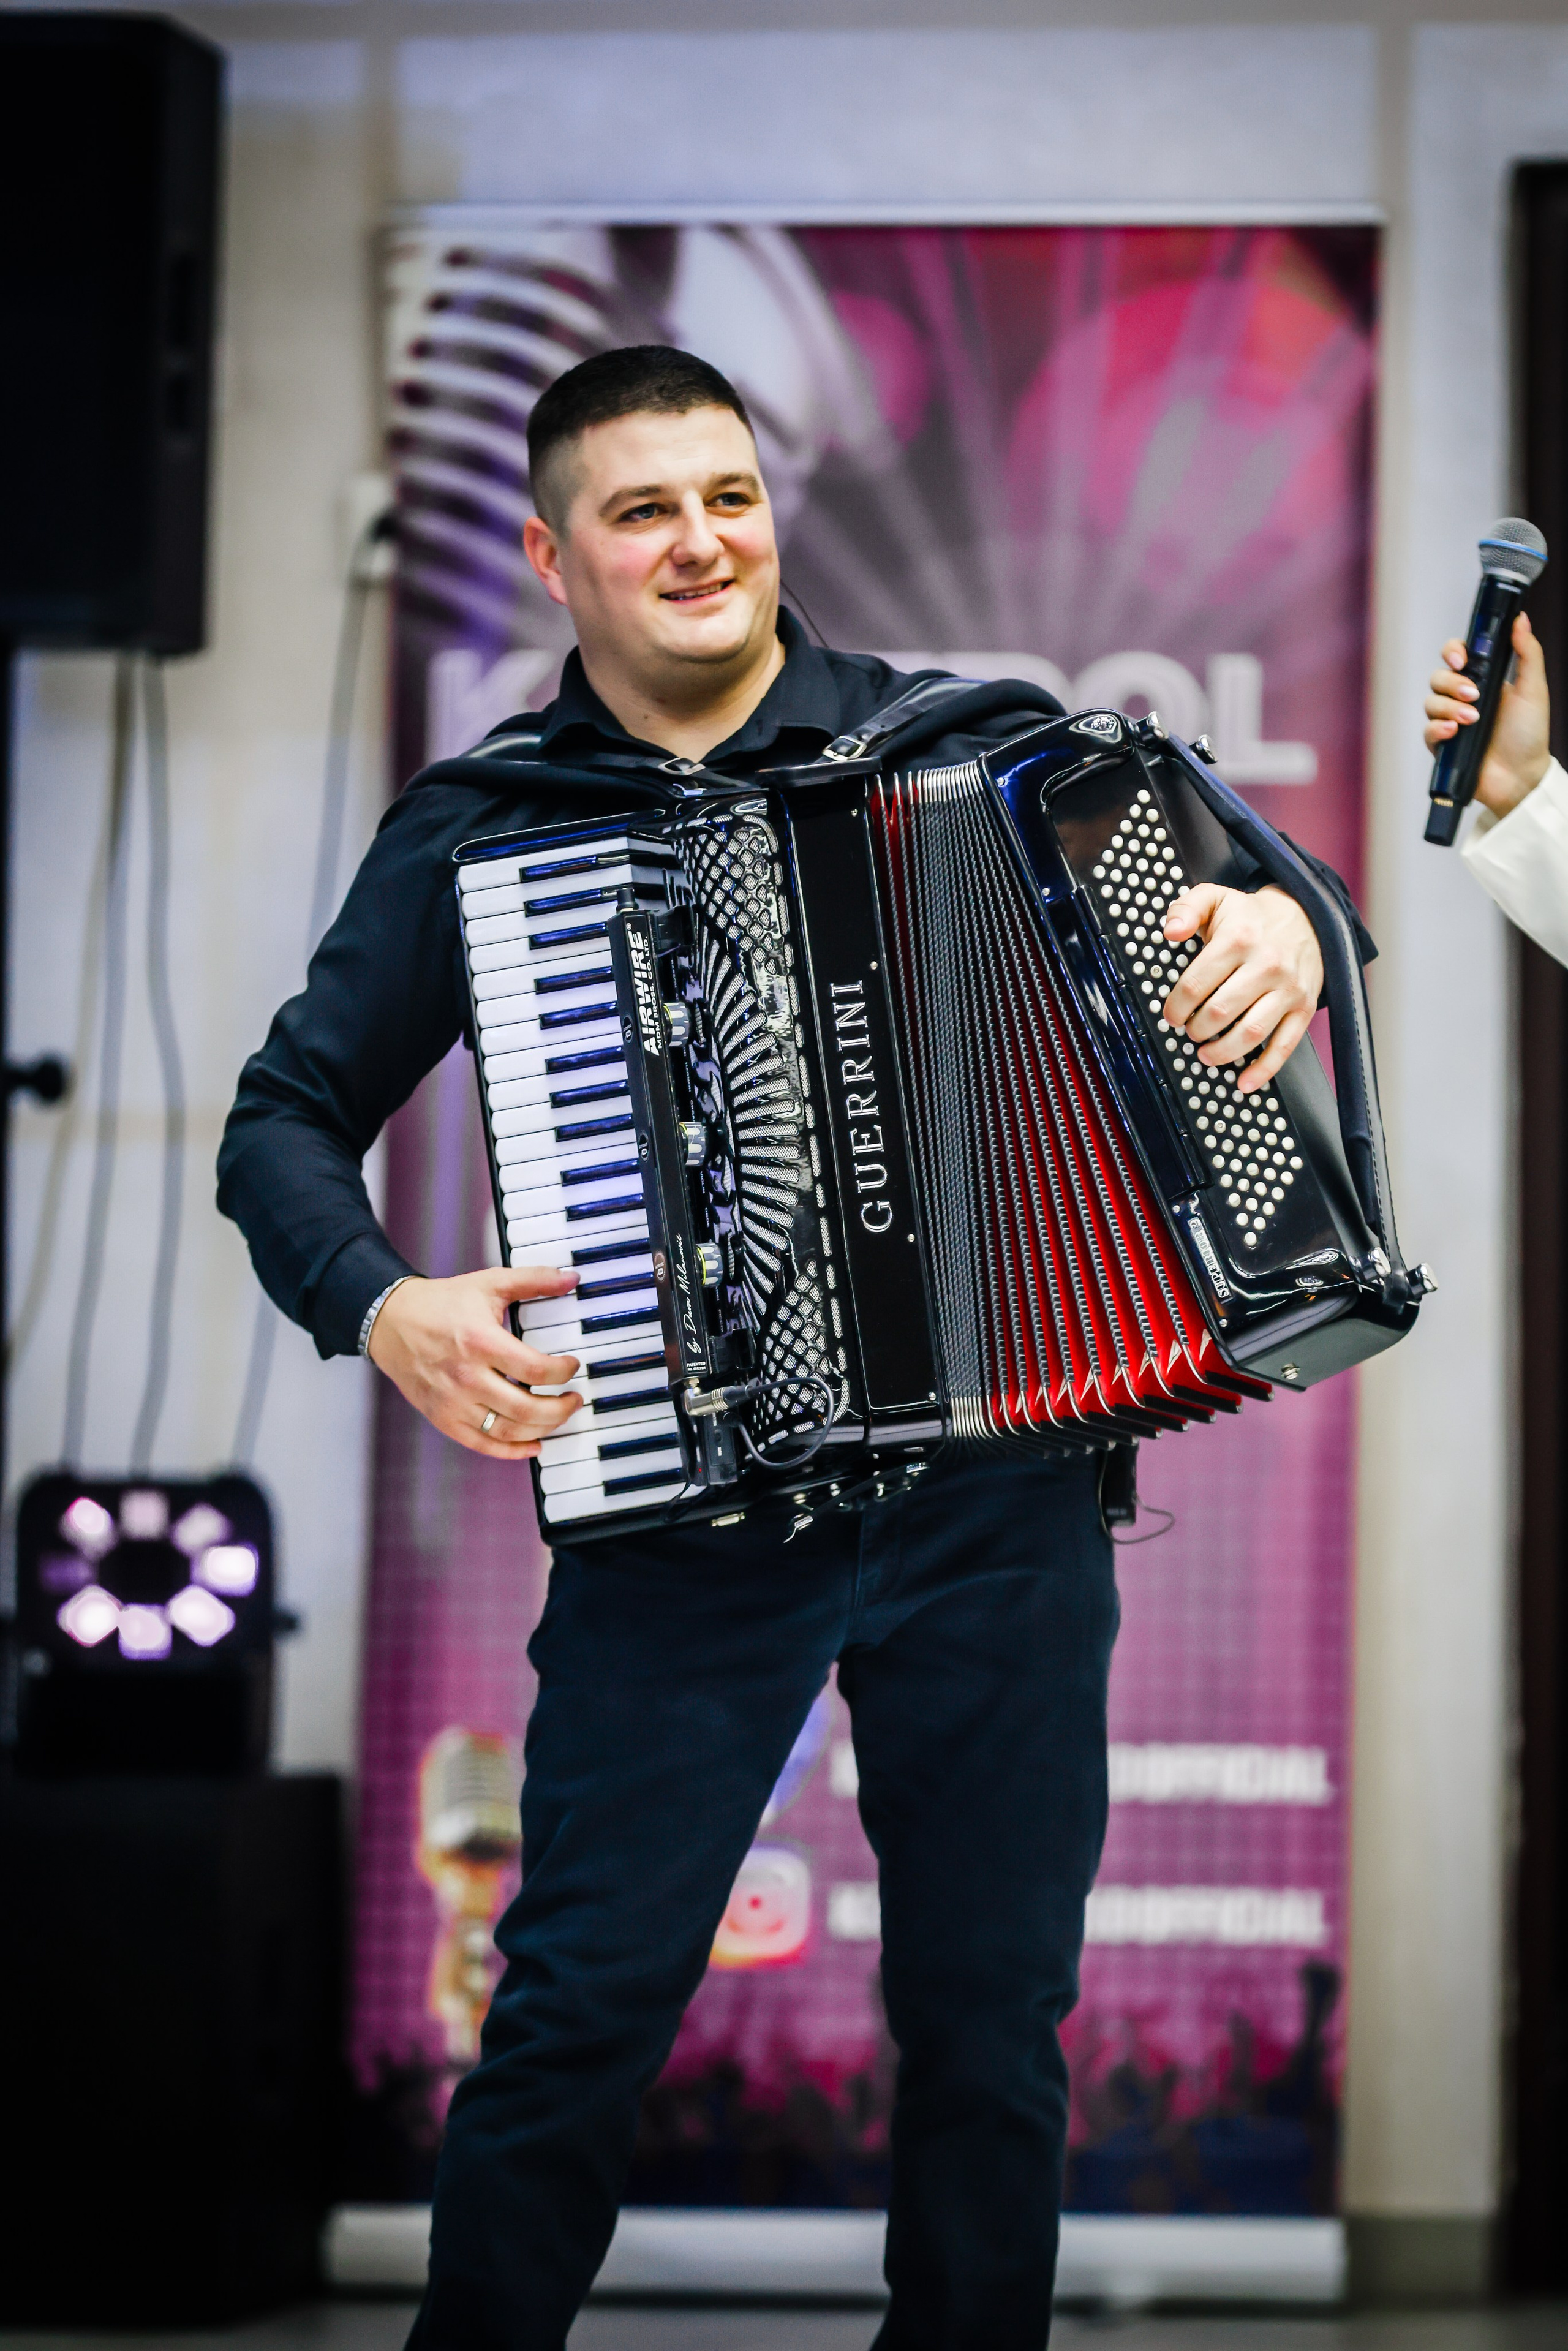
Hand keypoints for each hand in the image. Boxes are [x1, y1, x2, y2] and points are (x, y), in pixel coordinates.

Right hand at [367, 1267, 582, 1457]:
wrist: (391, 1322)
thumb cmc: (441, 1303)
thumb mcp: (489, 1283)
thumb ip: (533, 1280)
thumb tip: (571, 1278)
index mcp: (480, 1342)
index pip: (535, 1370)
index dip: (563, 1372)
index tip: (571, 1366)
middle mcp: (466, 1377)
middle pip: (525, 1408)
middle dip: (560, 1408)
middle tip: (574, 1399)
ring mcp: (452, 1402)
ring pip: (508, 1431)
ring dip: (542, 1429)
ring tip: (558, 1416)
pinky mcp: (442, 1418)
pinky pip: (482, 1444)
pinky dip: (512, 1450)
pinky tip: (533, 1444)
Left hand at [1161, 884, 1322, 1095]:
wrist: (1307, 916)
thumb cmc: (1250, 915)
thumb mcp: (1215, 898)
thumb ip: (1186, 908)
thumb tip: (1170, 931)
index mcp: (1239, 939)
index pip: (1196, 985)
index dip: (1176, 1007)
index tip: (1172, 1014)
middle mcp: (1267, 964)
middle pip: (1220, 1012)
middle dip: (1196, 1030)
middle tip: (1189, 1030)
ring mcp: (1289, 989)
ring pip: (1250, 1033)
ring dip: (1221, 1052)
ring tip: (1206, 1053)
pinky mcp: (1306, 1007)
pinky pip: (1285, 1046)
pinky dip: (1263, 1070)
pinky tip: (1244, 1083)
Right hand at [1423, 610, 1550, 817]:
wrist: (1521, 776)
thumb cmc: (1530, 735)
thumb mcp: (1534, 689)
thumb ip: (1528, 653)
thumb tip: (1521, 619)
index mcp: (1483, 680)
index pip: (1456, 655)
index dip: (1453, 652)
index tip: (1462, 659)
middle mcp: (1463, 698)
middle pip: (1438, 676)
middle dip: (1453, 684)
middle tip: (1474, 696)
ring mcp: (1450, 721)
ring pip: (1430, 702)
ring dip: (1449, 708)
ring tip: (1471, 720)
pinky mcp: (1441, 745)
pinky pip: (1426, 730)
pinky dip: (1437, 728)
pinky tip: (1454, 732)